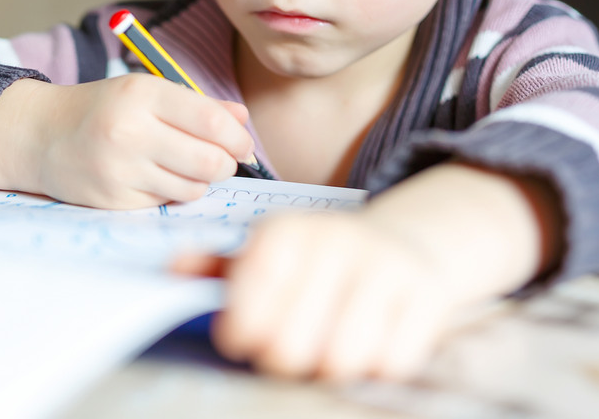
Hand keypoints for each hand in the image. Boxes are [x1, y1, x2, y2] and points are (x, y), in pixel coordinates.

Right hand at [0, 76, 254, 208]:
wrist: (39, 135)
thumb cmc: (103, 110)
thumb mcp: (146, 92)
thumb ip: (198, 105)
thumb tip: (243, 120)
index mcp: (142, 94)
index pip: (212, 122)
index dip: (237, 137)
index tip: (242, 144)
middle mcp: (130, 132)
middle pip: (210, 162)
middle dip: (226, 164)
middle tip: (221, 160)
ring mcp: (120, 170)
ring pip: (193, 188)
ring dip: (199, 181)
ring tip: (183, 167)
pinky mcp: (113, 200)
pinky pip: (165, 203)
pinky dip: (169, 194)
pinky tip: (153, 178)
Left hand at [175, 212, 464, 381]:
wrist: (405, 245)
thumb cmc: (316, 260)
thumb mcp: (267, 252)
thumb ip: (216, 265)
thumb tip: (173, 270)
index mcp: (287, 233)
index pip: (247, 304)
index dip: (240, 332)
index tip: (241, 337)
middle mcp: (335, 242)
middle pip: (288, 348)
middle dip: (282, 359)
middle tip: (288, 349)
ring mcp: (384, 268)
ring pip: (340, 361)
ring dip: (331, 365)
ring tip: (328, 347)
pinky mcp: (426, 296)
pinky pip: (390, 363)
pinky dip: (377, 364)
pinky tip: (370, 341)